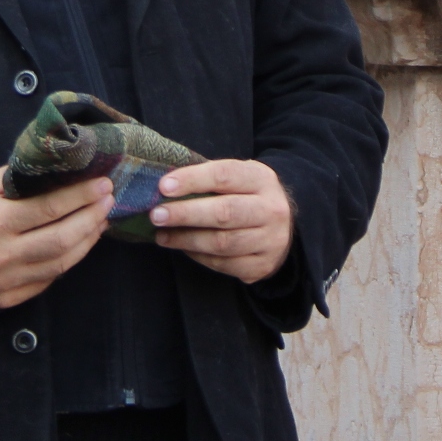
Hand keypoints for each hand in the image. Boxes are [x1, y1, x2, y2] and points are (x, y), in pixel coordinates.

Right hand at [0, 167, 111, 308]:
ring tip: (100, 220)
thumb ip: (19, 177)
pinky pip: (47, 281)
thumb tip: (60, 168)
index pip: (50, 209)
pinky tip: (79, 243)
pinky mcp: (6, 300)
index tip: (103, 182)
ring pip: (60, 264)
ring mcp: (5, 282)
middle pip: (62, 239)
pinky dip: (67, 260)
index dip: (82, 196)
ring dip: (87, 240)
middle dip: (92, 217)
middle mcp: (2, 256)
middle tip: (109, 199)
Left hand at [148, 158, 292, 282]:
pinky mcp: (263, 265)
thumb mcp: (238, 177)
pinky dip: (199, 256)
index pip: (225, 175)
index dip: (192, 180)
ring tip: (162, 235)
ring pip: (222, 243)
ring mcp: (270, 240)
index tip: (164, 186)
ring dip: (187, 240)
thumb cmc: (247, 196)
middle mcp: (271, 209)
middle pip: (224, 212)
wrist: (284, 226)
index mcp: (262, 180)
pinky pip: (224, 264)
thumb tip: (164, 186)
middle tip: (157, 215)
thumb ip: (208, 179)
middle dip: (186, 213)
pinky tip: (183, 248)